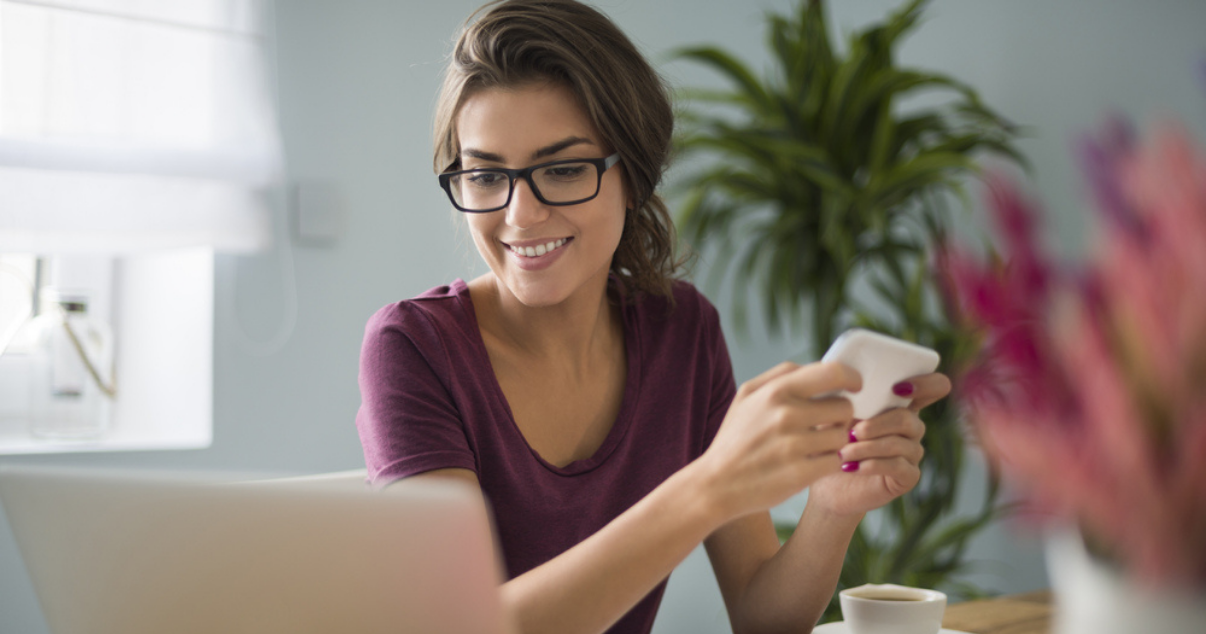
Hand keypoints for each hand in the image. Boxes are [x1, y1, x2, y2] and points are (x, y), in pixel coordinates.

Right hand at [694, 361, 862, 520]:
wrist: (716, 484)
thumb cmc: (735, 438)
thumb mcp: (746, 396)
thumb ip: (781, 375)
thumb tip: (818, 368)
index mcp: (775, 391)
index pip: (832, 372)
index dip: (851, 377)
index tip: (854, 386)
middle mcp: (786, 415)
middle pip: (844, 407)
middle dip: (840, 416)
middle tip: (826, 424)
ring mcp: (794, 446)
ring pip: (842, 436)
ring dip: (833, 442)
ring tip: (813, 447)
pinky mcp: (800, 474)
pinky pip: (835, 462)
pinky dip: (828, 463)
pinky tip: (810, 463)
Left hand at [807, 372, 951, 517]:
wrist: (825, 482)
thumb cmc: (830, 442)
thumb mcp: (833, 416)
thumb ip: (844, 398)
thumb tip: (845, 383)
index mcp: (898, 405)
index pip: (933, 387)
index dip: (927, 383)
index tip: (898, 388)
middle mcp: (911, 428)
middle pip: (908, 419)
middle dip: (876, 425)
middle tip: (852, 433)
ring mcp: (912, 453)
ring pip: (899, 444)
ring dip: (867, 447)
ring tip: (842, 454)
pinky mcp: (909, 476)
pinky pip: (898, 466)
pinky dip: (872, 464)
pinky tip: (852, 467)